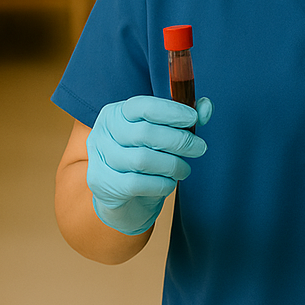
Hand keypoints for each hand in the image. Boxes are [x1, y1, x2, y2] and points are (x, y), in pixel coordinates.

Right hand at [86, 95, 211, 235]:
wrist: (124, 198)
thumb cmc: (146, 157)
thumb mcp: (164, 135)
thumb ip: (185, 120)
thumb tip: (206, 106)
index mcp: (116, 113)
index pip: (143, 106)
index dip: (171, 111)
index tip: (193, 118)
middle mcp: (102, 132)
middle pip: (146, 133)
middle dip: (180, 141)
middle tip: (199, 148)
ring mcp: (98, 159)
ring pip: (143, 160)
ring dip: (172, 165)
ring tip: (184, 169)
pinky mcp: (102, 184)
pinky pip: (137, 183)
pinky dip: (161, 184)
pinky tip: (169, 183)